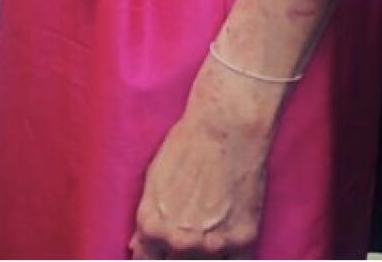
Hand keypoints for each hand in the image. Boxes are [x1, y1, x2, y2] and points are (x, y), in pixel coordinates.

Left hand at [130, 58, 278, 258]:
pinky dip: (230, 256)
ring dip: (204, 254)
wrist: (225, 131)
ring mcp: (213, 246)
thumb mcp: (154, 180)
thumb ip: (147, 221)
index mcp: (152, 226)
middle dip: (177, 254)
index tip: (160, 252)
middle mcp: (179, 242)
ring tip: (208, 224)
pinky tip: (228, 240)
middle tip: (189, 229)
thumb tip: (138, 246)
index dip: (153, 255)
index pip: (146, 260)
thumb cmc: (186, 147)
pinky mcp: (243, 242)